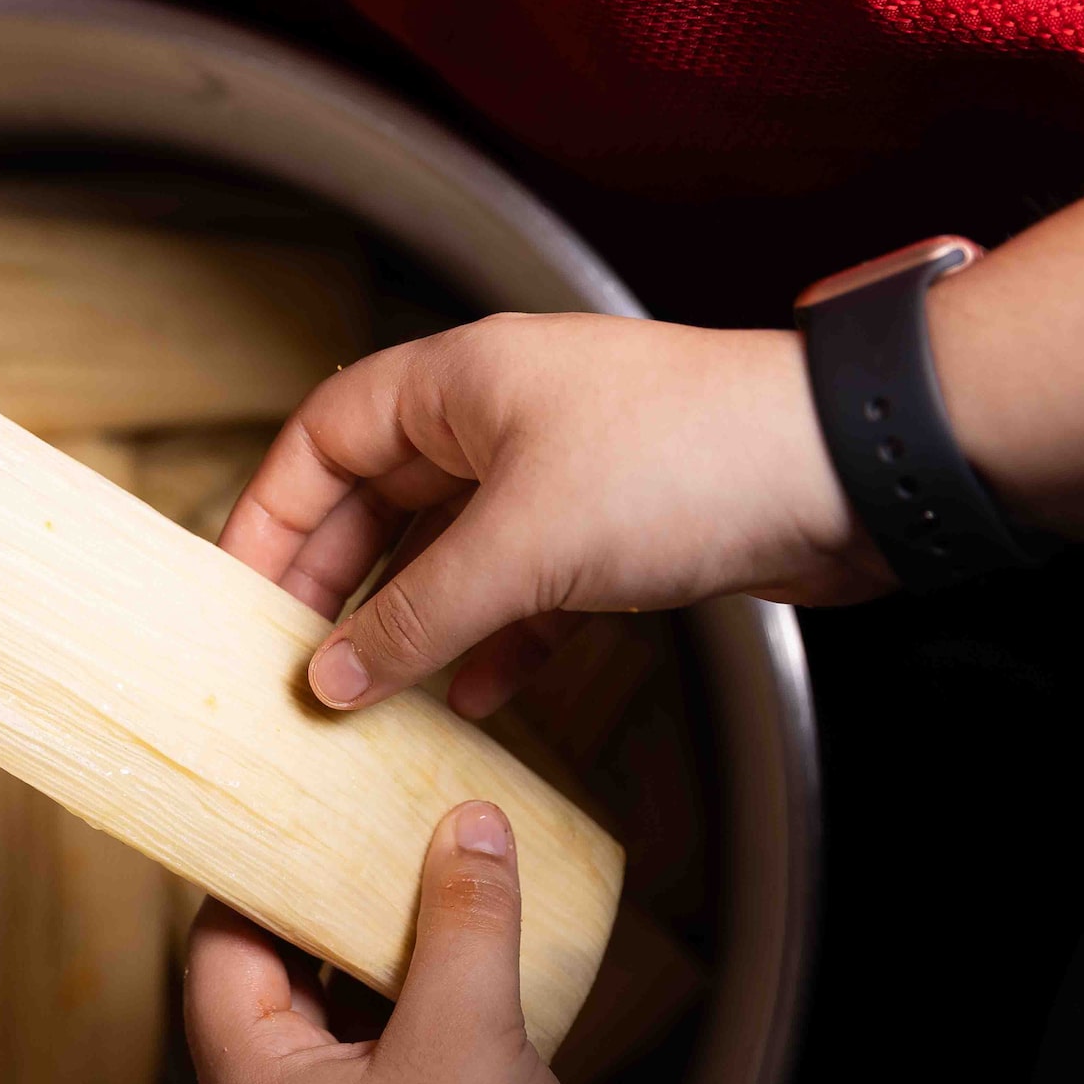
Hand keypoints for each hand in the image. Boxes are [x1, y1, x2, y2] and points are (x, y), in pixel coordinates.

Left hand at [184, 799, 647, 1083]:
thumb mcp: (470, 1032)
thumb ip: (463, 917)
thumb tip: (467, 822)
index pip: (215, 950)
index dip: (253, 873)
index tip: (298, 807)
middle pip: (268, 982)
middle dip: (322, 908)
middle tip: (372, 829)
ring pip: (331, 1023)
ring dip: (376, 959)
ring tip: (430, 879)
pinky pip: (379, 1064)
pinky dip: (412, 1010)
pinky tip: (468, 967)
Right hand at [217, 314, 890, 716]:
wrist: (848, 472)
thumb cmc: (687, 461)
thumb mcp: (524, 548)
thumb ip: (415, 617)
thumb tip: (327, 678)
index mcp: (460, 382)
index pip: (322, 438)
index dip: (271, 515)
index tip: (236, 596)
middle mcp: (500, 419)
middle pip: (377, 502)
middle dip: (334, 587)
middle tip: (289, 664)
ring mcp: (559, 476)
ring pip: (448, 555)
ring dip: (408, 626)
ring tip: (363, 699)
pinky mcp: (613, 532)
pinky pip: (520, 593)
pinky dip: (491, 644)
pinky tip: (472, 700)